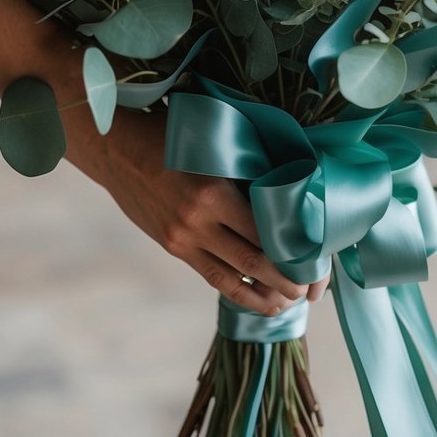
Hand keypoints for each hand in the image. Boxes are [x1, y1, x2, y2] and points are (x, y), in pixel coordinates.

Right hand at [63, 106, 328, 315]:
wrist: (118, 149)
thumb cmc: (173, 135)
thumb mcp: (214, 145)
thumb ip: (247, 170)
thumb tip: (293, 188)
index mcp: (214, 191)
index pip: (266, 228)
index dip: (295, 247)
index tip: (318, 255)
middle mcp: (199, 221)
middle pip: (255, 261)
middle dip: (287, 279)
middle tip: (311, 288)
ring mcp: (184, 239)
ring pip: (234, 278)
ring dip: (266, 294)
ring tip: (291, 301)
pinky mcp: (174, 248)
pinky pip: (213, 277)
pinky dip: (239, 293)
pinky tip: (260, 301)